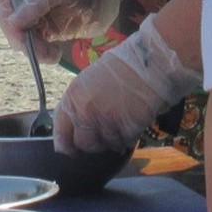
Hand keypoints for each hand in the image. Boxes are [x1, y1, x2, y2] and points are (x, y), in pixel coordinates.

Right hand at [0, 0, 119, 63]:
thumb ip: (38, 1)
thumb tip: (13, 21)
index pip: (4, 6)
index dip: (8, 24)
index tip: (20, 39)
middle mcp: (21, 2)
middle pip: (11, 28)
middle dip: (24, 42)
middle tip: (41, 51)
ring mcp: (32, 19)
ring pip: (22, 41)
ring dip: (35, 51)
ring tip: (52, 53)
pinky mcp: (44, 33)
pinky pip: (36, 48)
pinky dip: (43, 55)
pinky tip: (55, 53)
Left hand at [54, 16, 200, 154]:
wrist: (151, 61)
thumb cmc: (121, 67)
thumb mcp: (89, 81)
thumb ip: (78, 104)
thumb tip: (75, 128)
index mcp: (73, 97)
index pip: (61, 133)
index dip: (66, 145)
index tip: (71, 150)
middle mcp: (86, 111)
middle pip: (83, 144)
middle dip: (93, 143)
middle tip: (103, 134)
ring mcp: (106, 121)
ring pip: (105, 145)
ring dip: (112, 140)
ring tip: (121, 124)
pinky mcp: (127, 128)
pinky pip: (123, 142)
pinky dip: (127, 137)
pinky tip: (132, 123)